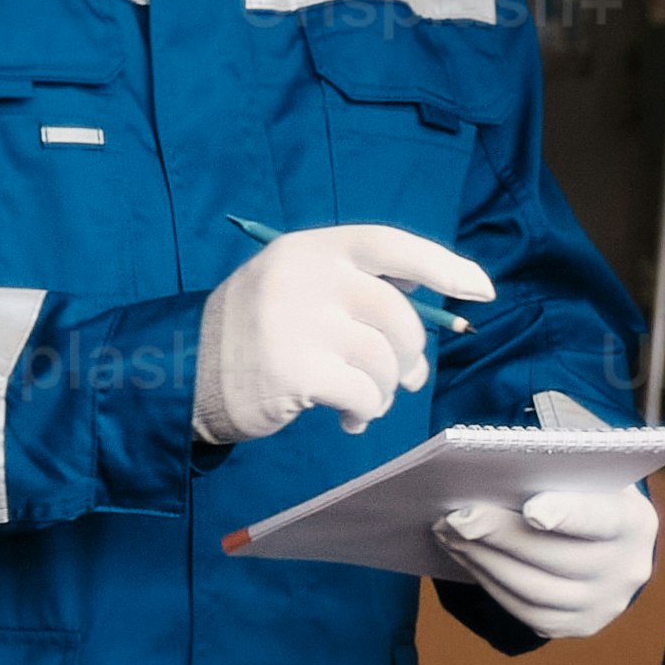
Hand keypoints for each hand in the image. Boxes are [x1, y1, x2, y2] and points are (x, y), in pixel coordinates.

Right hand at [194, 221, 493, 450]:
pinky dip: (366, 412)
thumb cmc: (251, 332)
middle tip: (407, 379)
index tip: (480, 290)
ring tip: (367, 402)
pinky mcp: (297, 370)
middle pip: (397, 314)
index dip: (442, 267)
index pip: (391, 246)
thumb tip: (424, 304)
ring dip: (385, 390)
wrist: (185, 372)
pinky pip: (363, 395)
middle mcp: (307, 276)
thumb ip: (350, 285)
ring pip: (384, 360)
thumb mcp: (294, 285)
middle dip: (411, 354)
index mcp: (312, 249)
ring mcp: (300, 322)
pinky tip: (349, 419)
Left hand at [432, 390, 655, 640]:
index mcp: (634, 522)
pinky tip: (465, 557)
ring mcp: (602, 605)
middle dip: (497, 535)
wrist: (610, 543)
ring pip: (531, 588)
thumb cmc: (587, 493)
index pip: (599, 518)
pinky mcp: (576, 625)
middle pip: (553, 556)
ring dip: (482, 560)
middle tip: (454, 517)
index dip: (566, 514)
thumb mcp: (587, 475)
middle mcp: (626, 569)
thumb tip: (494, 474)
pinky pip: (523, 609)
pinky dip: (488, 582)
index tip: (531, 510)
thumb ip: (555, 473)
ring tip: (447, 534)